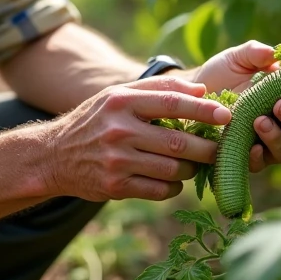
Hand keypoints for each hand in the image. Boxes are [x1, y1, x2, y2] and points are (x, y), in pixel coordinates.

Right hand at [42, 76, 229, 201]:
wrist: (54, 155)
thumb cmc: (95, 120)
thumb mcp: (117, 95)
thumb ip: (157, 89)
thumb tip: (201, 90)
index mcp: (121, 101)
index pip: (171, 103)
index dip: (203, 110)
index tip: (227, 115)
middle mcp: (119, 130)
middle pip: (179, 142)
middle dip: (207, 147)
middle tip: (221, 148)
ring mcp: (116, 161)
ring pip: (173, 169)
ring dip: (191, 169)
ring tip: (193, 163)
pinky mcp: (115, 187)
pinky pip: (160, 190)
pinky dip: (173, 187)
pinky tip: (171, 179)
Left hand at [186, 39, 280, 172]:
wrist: (192, 91)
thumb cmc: (225, 71)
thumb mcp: (241, 57)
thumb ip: (259, 52)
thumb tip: (274, 53)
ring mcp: (269, 142)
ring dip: (278, 136)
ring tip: (260, 120)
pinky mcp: (248, 157)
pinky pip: (260, 164)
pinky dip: (258, 156)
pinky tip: (252, 147)